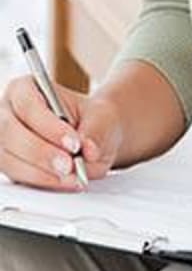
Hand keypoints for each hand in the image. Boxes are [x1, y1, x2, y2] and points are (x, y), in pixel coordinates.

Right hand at [0, 75, 123, 190]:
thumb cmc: (91, 119)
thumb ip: (96, 131)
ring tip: (71, 176)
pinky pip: (16, 177)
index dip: (49, 126)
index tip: (74, 142)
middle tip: (69, 165)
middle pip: (10, 134)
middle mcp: (6, 114)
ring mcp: (3, 143)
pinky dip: (41, 182)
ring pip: (9, 160)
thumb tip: (88, 150)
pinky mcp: (7, 166)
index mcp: (24, 88)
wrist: (92, 135)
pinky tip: (62, 181)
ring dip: (41, 172)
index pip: (28, 105)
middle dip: (41, 152)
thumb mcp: (101, 117)